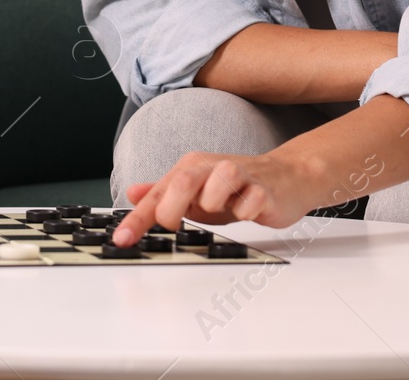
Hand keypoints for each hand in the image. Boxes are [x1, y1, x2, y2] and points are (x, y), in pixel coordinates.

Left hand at [111, 150, 319, 246]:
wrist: (287, 176)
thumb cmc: (236, 188)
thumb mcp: (195, 191)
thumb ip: (163, 193)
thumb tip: (132, 193)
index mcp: (190, 169)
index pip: (156, 194)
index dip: (137, 219)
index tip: (121, 240)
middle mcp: (212, 168)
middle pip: (183, 182)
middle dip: (172, 208)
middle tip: (175, 225)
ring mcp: (240, 176)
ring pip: (219, 183)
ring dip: (213, 203)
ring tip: (220, 209)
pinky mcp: (264, 190)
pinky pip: (251, 200)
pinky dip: (246, 210)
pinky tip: (247, 211)